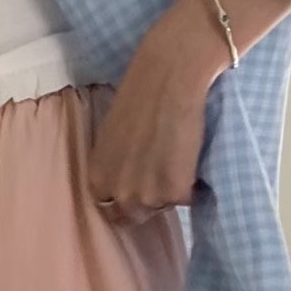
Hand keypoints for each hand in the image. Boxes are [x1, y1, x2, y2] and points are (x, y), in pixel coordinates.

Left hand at [87, 0, 227, 225]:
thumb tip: (127, 178)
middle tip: (162, 170)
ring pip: (164, 206)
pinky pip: (188, 198)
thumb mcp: (111, 136)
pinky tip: (190, 152)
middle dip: (149, 198)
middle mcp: (119, 195)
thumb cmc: (139, 93)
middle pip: (136, 215)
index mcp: (98, 180)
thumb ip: (115, 164)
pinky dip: (193, 181)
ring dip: (172, 189)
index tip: (139, 183)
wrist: (169, 76)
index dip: (125, 196)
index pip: (109, 209)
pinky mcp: (176, 192)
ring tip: (177, 154)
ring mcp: (148, 197)